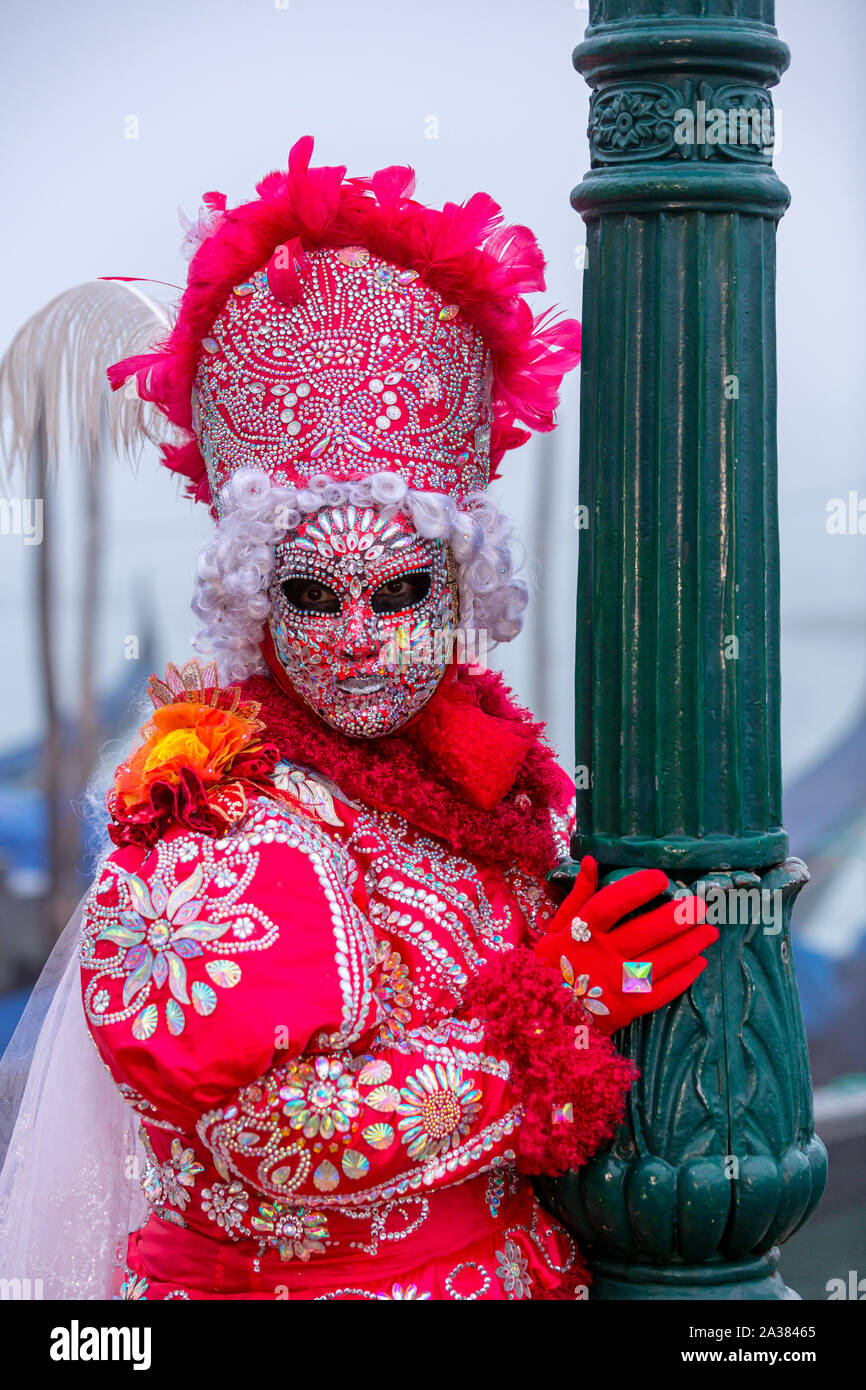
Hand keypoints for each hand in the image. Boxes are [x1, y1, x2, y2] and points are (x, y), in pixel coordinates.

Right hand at [533, 857, 717, 1035]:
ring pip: (660, 961)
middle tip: (699, 906)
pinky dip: (684, 977)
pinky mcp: (629, 1008)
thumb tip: (592, 861)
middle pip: (644, 932)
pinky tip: (699, 962)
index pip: (609, 905)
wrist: (545, 1014)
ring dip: (689, 945)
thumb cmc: (553, 964)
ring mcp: (616, 984)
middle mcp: (600, 957)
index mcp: (580, 933)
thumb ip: (578, 895)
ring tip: (709, 932)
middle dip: (677, 917)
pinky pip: (662, 991)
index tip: (660, 878)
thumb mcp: (557, 927)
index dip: (636, 889)